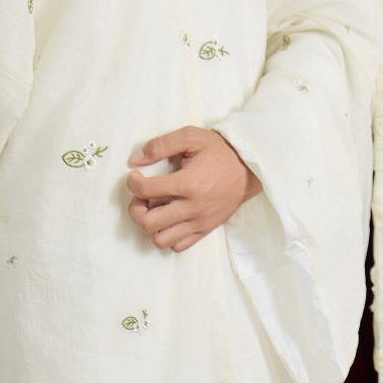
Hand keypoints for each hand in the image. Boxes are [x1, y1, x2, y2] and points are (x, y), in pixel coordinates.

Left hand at [126, 126, 262, 252]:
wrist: (250, 168)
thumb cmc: (219, 151)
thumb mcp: (191, 136)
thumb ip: (161, 145)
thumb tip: (135, 159)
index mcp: (188, 183)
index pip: (146, 190)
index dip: (132, 182)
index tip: (135, 176)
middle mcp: (193, 207)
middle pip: (149, 223)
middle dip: (136, 209)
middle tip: (141, 197)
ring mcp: (199, 222)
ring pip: (161, 240)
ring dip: (150, 226)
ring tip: (154, 210)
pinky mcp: (205, 230)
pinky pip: (178, 246)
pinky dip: (167, 236)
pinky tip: (169, 219)